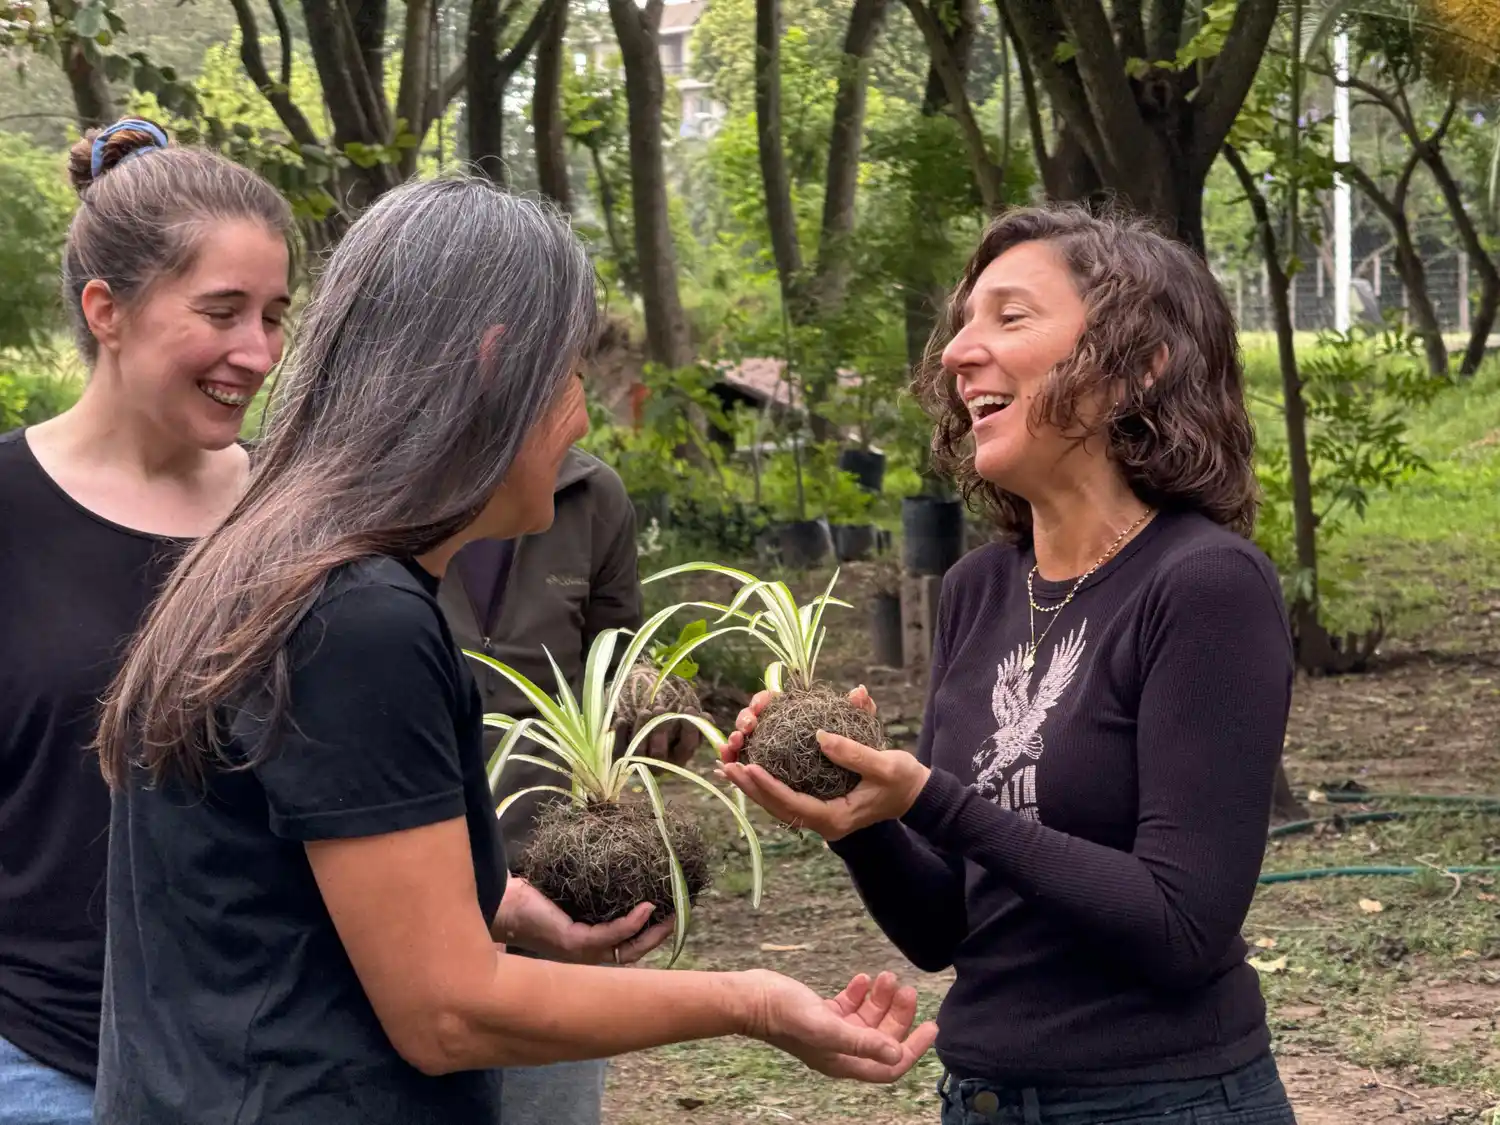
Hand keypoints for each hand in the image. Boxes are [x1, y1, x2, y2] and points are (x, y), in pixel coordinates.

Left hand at [493, 877, 672, 964]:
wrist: (502, 903)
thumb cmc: (533, 896)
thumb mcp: (573, 894)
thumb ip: (594, 891)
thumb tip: (615, 861)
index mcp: (589, 946)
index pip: (628, 947)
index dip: (651, 934)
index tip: (671, 912)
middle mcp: (587, 955)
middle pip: (634, 953)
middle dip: (659, 936)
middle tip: (679, 914)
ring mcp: (581, 952)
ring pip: (627, 950)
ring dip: (652, 932)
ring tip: (670, 912)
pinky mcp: (573, 942)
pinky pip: (610, 937)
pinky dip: (631, 924)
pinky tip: (646, 908)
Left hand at [615, 708, 703, 766]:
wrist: (638, 732)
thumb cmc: (667, 729)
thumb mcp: (682, 727)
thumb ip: (695, 724)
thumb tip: (707, 718)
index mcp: (678, 758)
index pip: (687, 747)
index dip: (690, 728)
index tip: (689, 707)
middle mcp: (659, 765)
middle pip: (660, 752)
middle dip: (661, 729)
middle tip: (660, 709)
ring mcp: (638, 762)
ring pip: (640, 750)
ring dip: (642, 729)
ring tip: (645, 711)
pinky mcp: (619, 757)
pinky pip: (619, 748)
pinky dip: (620, 733)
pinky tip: (622, 719)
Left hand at [718, 686, 930, 841]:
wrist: (917, 794)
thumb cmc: (903, 781)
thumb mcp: (884, 765)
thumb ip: (853, 753)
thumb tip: (820, 736)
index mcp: (835, 819)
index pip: (794, 804)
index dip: (769, 787)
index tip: (750, 767)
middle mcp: (823, 822)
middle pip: (777, 807)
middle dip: (750, 787)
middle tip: (726, 767)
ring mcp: (820, 815)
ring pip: (778, 803)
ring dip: (753, 786)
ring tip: (728, 768)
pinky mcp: (820, 803)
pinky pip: (786, 795)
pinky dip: (767, 783)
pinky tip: (750, 768)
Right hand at [745, 968, 936, 1081]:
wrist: (753, 998)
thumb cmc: (785, 1014)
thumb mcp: (827, 1027)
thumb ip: (862, 1042)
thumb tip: (897, 1055)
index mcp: (844, 1062)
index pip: (889, 1066)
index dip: (914, 1050)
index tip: (931, 1027)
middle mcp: (841, 1050)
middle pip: (882, 1039)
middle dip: (898, 1015)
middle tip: (906, 988)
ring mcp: (832, 1031)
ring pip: (869, 1019)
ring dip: (881, 999)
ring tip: (886, 977)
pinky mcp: (822, 1013)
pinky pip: (851, 1006)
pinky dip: (861, 993)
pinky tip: (863, 978)